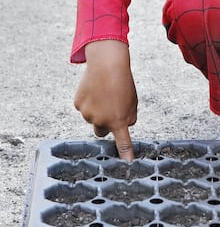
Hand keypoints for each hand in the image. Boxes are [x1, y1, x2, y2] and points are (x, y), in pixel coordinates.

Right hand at [74, 40, 137, 160]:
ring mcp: (87, 113)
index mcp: (118, 121)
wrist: (107, 63)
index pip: (122, 142)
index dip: (124, 153)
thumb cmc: (122, 81)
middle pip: (102, 131)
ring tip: (104, 91)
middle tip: (110, 107)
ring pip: (92, 117)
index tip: (127, 163)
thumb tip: (123, 126)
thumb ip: (128, 117)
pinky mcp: (78, 104)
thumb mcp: (133, 101)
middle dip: (105, 124)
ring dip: (97, 109)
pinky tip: (95, 88)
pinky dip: (88, 100)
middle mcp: (100, 121)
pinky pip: (84, 106)